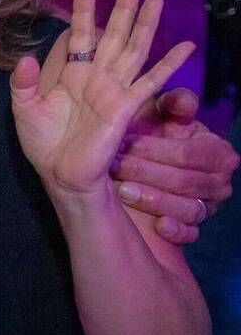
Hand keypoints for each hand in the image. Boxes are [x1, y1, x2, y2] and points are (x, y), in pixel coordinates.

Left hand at [14, 0, 193, 201]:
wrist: (60, 173)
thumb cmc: (43, 143)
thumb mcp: (24, 109)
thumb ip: (23, 83)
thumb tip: (25, 58)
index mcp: (72, 74)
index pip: (80, 35)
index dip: (83, 11)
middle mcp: (96, 77)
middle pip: (113, 34)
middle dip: (123, 8)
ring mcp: (114, 89)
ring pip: (134, 49)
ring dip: (146, 25)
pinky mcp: (126, 106)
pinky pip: (150, 81)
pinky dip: (169, 64)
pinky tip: (185, 47)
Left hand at [116, 87, 234, 245]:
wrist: (148, 164)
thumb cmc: (156, 135)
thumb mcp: (164, 116)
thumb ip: (175, 106)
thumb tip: (181, 101)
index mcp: (219, 153)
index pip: (188, 154)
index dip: (155, 149)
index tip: (122, 143)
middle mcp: (220, 182)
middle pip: (185, 182)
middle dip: (147, 173)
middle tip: (114, 167)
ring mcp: (208, 207)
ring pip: (187, 208)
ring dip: (154, 200)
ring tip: (122, 191)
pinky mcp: (194, 228)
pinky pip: (190, 233)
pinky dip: (176, 231)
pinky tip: (159, 226)